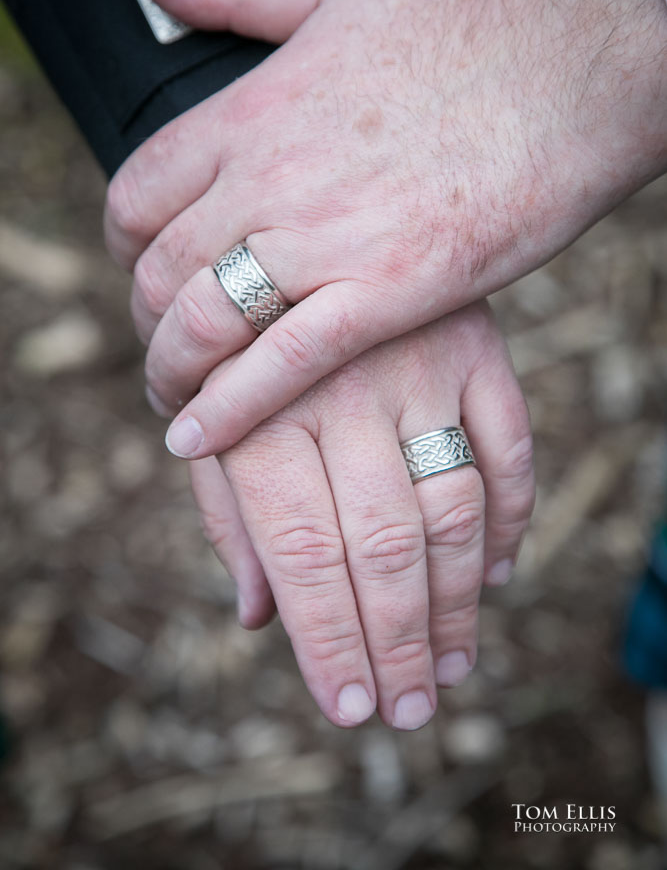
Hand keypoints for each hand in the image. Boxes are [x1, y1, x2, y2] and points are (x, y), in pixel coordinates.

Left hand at [105, 0, 665, 458]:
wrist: (561, 82)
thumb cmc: (456, 38)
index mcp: (248, 111)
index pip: (136, 192)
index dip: (122, 241)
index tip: (139, 263)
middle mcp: (268, 179)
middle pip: (158, 270)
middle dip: (145, 317)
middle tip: (164, 340)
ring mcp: (321, 241)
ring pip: (201, 323)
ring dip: (170, 370)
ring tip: (173, 397)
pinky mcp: (381, 297)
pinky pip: (278, 367)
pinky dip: (227, 411)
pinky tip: (196, 439)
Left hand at [187, 302, 533, 729]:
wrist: (298, 238)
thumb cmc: (240, 353)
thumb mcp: (218, 422)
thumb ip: (230, 514)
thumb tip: (258, 619)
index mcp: (263, 417)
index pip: (304, 554)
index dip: (328, 638)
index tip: (348, 707)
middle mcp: (344, 392)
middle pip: (385, 543)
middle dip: (398, 641)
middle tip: (409, 709)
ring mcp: (420, 369)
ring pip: (454, 507)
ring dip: (457, 600)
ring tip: (447, 667)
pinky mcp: (475, 353)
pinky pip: (510, 448)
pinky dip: (512, 518)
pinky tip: (498, 576)